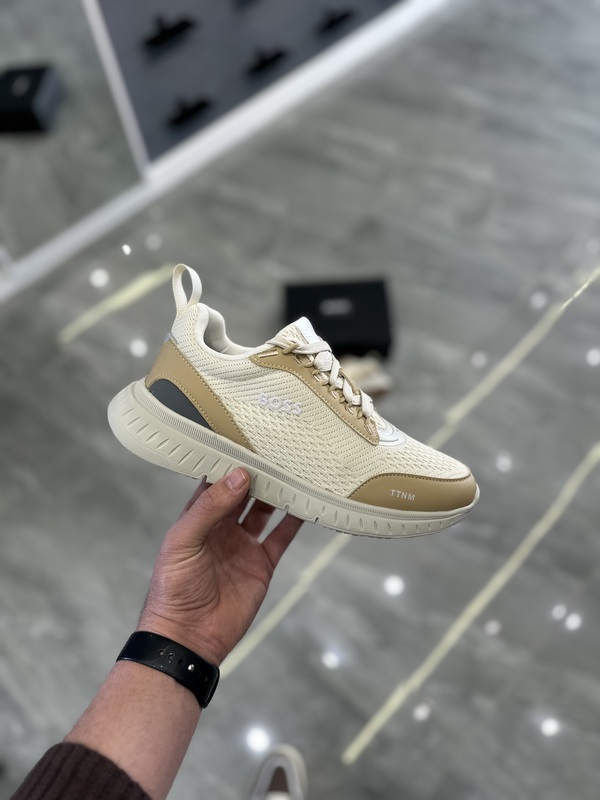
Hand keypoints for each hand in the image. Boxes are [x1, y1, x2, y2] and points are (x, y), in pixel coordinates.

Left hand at [138, 468, 302, 665]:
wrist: (188, 637)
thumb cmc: (173, 588)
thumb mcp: (183, 541)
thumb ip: (210, 508)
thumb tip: (239, 476)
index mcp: (197, 518)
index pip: (215, 482)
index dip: (228, 461)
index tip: (245, 439)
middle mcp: (221, 528)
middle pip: (244, 492)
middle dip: (257, 473)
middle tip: (276, 449)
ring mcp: (243, 545)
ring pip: (265, 510)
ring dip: (277, 492)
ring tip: (293, 469)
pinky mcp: (261, 564)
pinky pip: (281, 537)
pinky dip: (295, 521)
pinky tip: (307, 503)